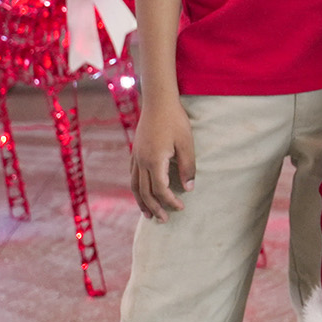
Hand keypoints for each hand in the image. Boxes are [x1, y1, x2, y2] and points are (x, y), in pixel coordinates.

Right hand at [130, 95, 194, 220]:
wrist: (158, 101)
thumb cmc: (175, 120)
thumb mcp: (186, 143)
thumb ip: (188, 166)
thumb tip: (189, 188)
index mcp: (154, 161)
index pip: (161, 189)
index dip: (170, 201)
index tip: (181, 207)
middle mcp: (141, 162)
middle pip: (145, 192)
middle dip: (155, 208)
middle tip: (164, 220)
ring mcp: (136, 156)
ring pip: (135, 186)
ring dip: (142, 202)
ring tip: (148, 214)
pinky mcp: (135, 151)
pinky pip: (132, 175)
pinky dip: (136, 188)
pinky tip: (141, 192)